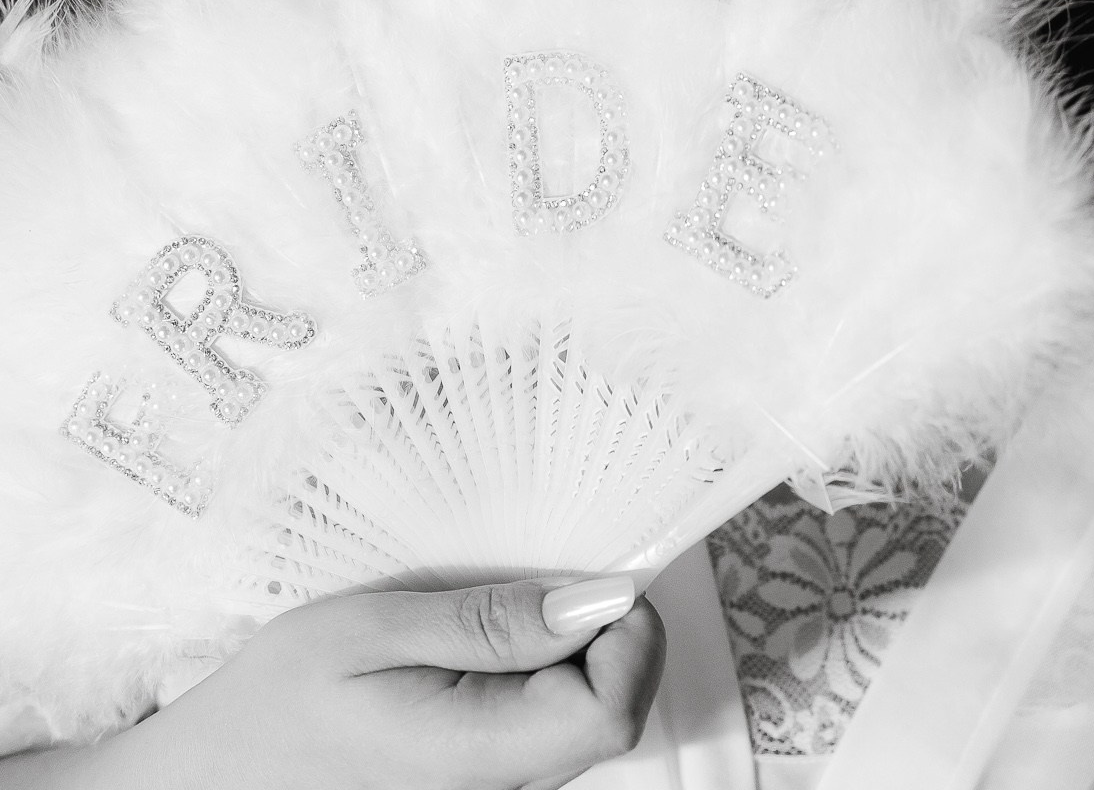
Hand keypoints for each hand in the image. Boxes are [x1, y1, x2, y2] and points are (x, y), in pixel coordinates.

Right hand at [14, 574, 663, 789]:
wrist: (213, 779)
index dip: (627, 637)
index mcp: (478, 758)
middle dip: (603, 636)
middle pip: (611, 714)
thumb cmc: (276, 704)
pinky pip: (546, 732)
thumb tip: (594, 602)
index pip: (614, 710)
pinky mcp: (480, 786)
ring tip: (498, 612)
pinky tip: (486, 649)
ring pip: (583, 722)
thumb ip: (488, 622)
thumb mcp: (373, 632)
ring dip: (570, 655)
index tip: (589, 578)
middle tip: (541, 579)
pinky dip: (541, 679)